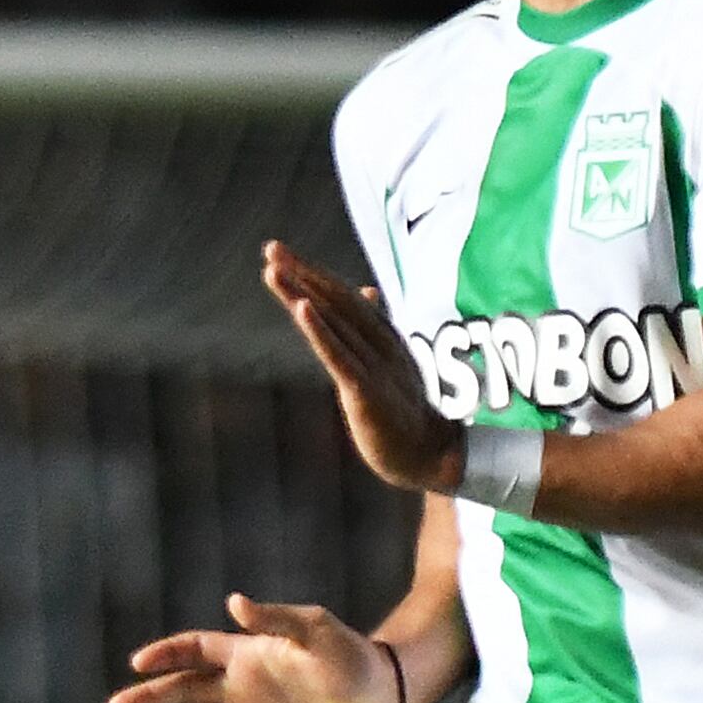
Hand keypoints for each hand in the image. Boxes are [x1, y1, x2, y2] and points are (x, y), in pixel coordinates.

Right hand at [107, 595, 397, 702]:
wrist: (381, 698)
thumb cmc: (351, 655)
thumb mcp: (315, 630)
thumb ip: (274, 619)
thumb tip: (234, 603)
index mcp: (246, 653)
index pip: (193, 651)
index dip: (165, 656)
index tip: (139, 665)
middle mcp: (240, 686)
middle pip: (183, 692)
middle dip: (149, 701)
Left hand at [263, 239, 454, 488]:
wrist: (430, 455)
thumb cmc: (406, 411)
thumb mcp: (391, 362)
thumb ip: (374, 327)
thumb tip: (366, 289)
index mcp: (383, 337)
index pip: (344, 297)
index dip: (313, 274)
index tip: (279, 253)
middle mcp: (379, 344)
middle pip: (336, 301)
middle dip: (303, 273)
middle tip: (272, 248)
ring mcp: (373, 366)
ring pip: (333, 322)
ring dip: (302, 293)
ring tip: (274, 270)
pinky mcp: (365, 391)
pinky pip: (339, 355)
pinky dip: (320, 331)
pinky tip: (301, 308)